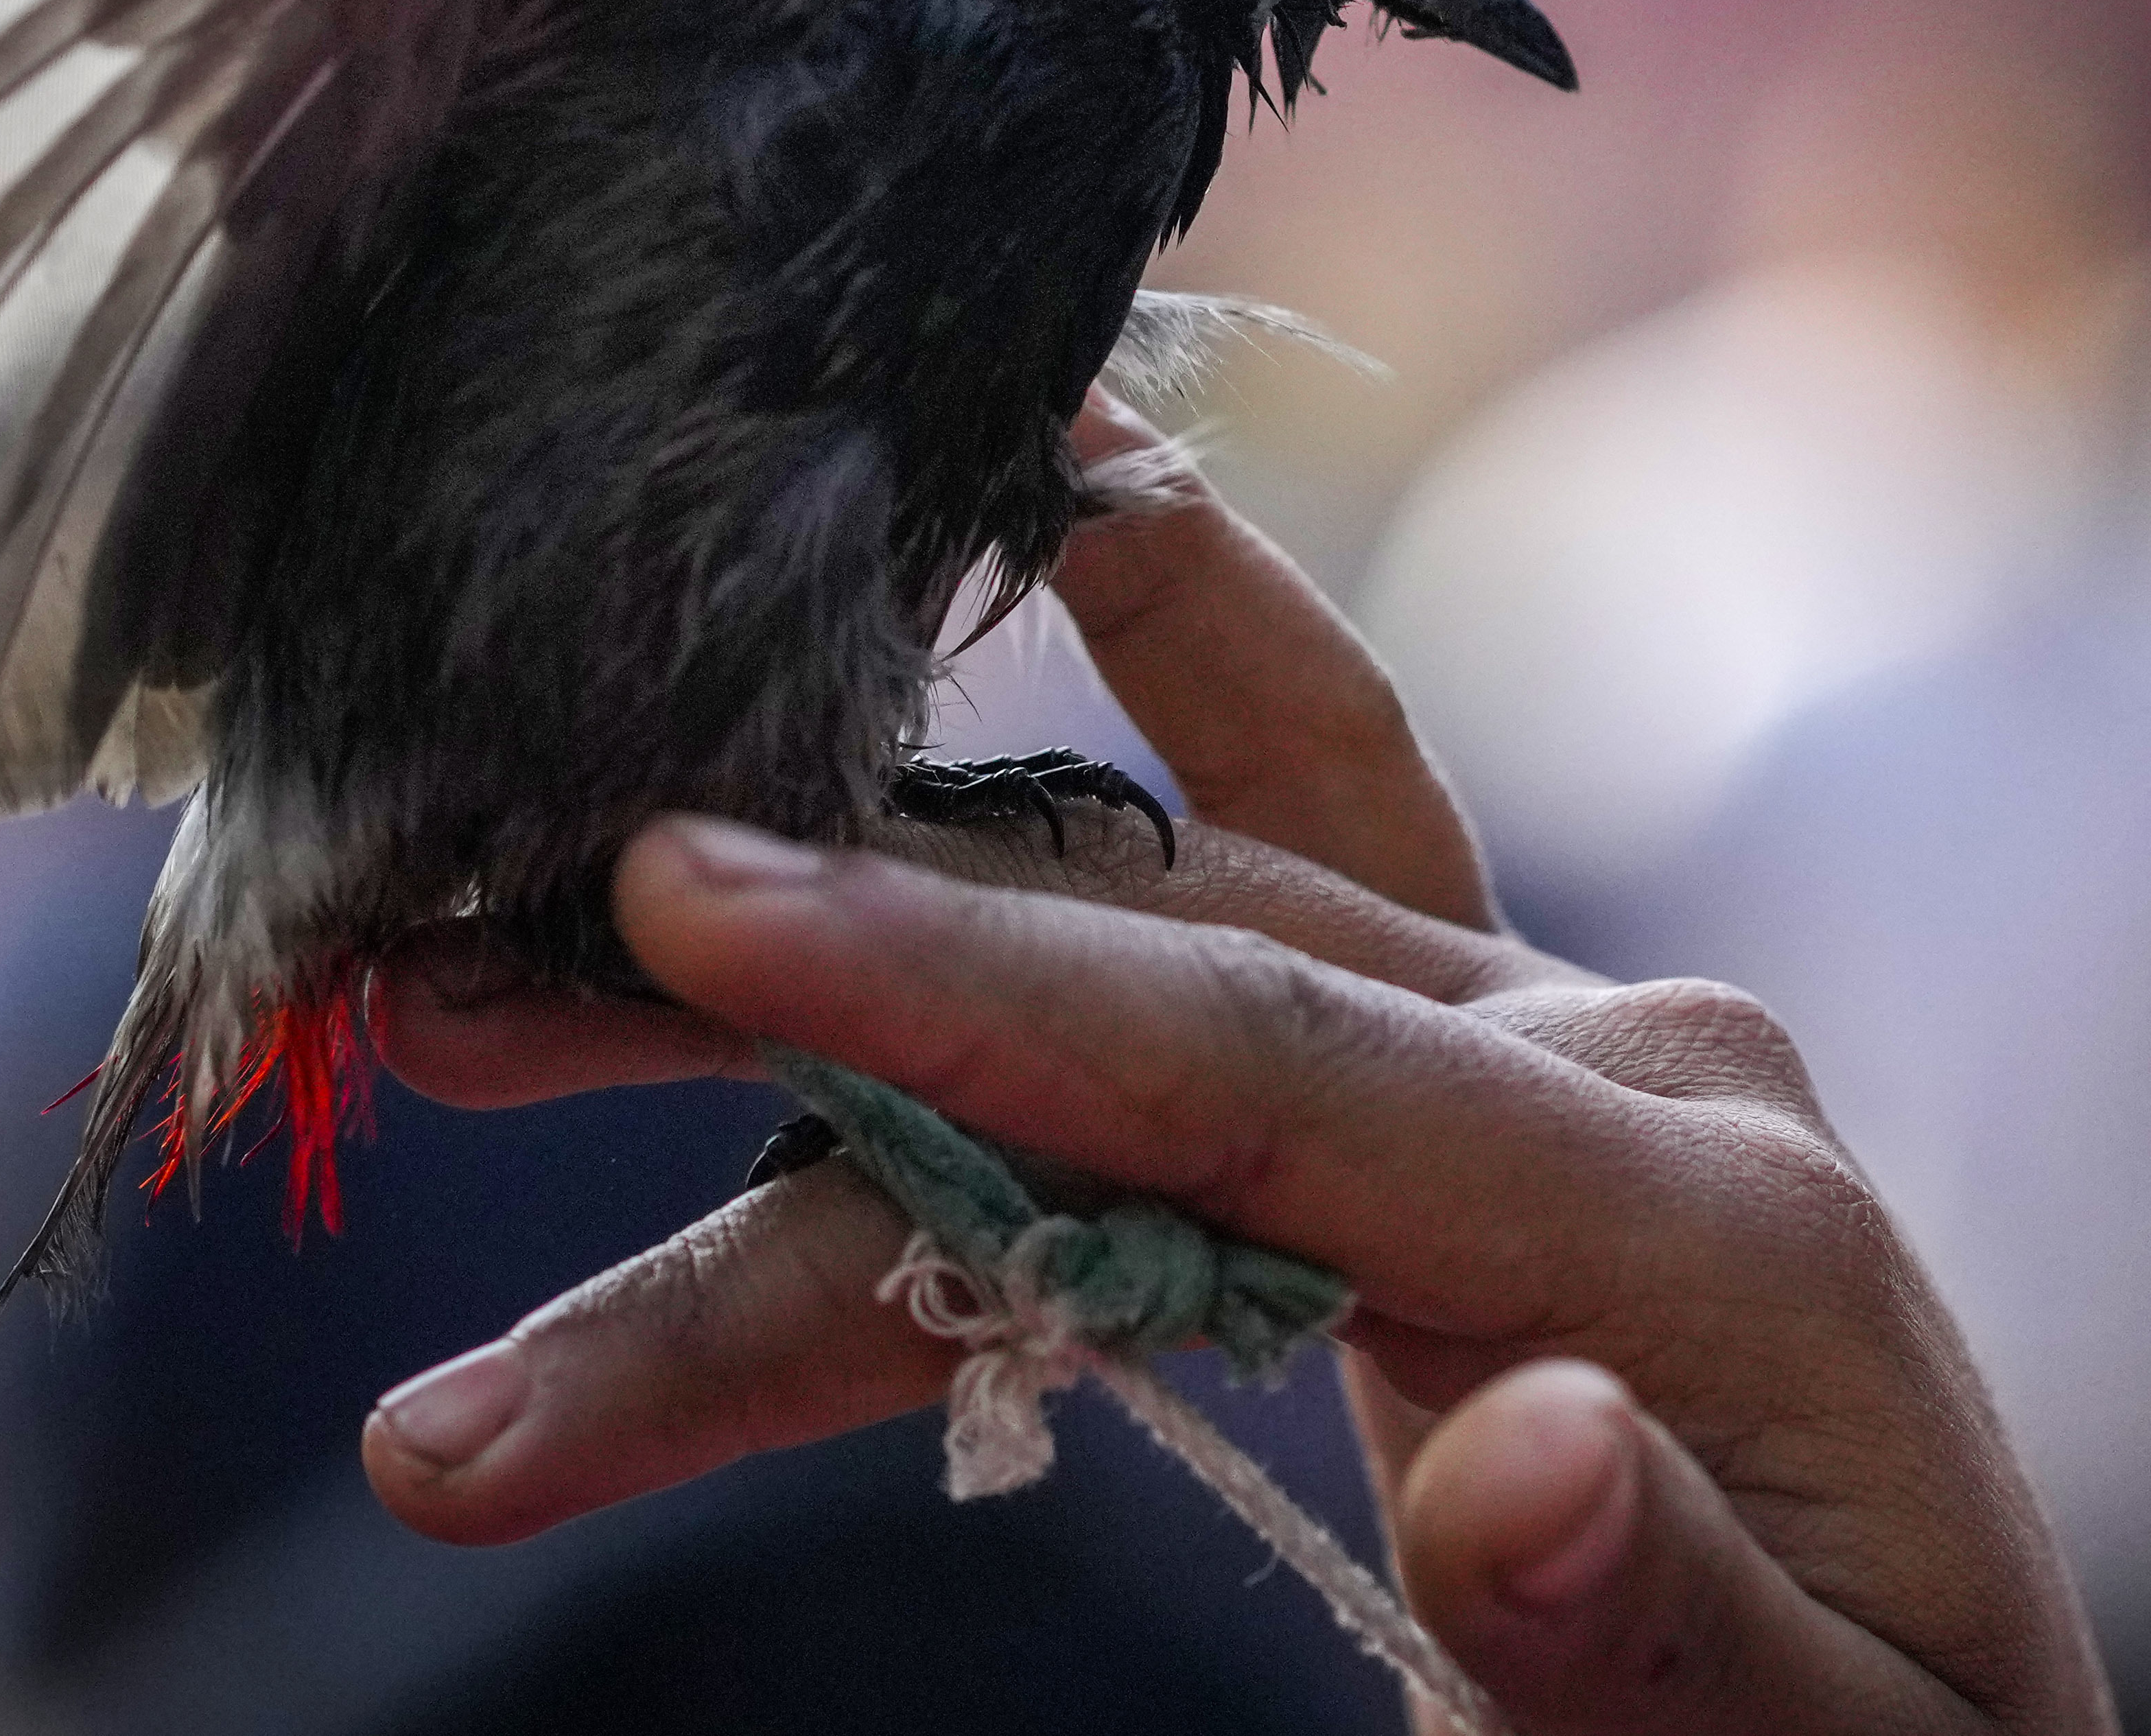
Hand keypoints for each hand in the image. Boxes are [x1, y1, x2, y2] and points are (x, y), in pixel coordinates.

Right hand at [357, 407, 2113, 1735]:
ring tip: (465, 1024)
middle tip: (441, 997)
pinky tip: (1056, 525)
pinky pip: (1270, 892)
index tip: (683, 908)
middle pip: (1147, 1000)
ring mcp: (1541, 1062)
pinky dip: (1099, 788)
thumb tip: (1522, 1455)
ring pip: (1127, 984)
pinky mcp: (1465, 1105)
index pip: (1279, 1064)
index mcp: (1709, 1209)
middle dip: (792, 1000)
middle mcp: (1617, 1067)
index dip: (969, 995)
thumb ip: (1662, 1627)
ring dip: (817, 1009)